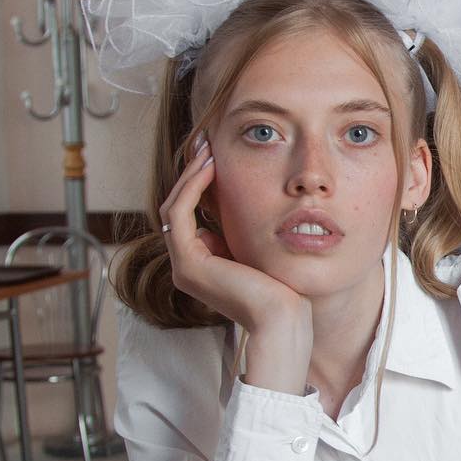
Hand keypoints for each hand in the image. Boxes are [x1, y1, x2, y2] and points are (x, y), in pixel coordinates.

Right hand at [158, 138, 311, 392]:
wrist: (284, 320)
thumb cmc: (285, 291)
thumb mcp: (262, 251)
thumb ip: (245, 232)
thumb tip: (243, 205)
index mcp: (202, 264)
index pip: (192, 214)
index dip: (200, 181)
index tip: (216, 153)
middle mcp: (188, 266)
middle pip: (180, 206)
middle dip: (192, 171)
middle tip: (206, 140)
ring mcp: (184, 266)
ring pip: (176, 205)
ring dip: (190, 173)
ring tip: (207, 146)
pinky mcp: (188, 264)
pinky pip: (180, 212)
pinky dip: (193, 185)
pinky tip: (211, 166)